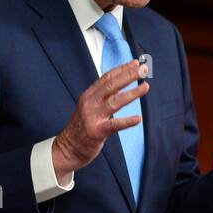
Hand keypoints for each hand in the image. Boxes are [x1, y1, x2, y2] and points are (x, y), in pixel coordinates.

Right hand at [52, 58, 149, 179]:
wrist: (67, 148)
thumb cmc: (82, 128)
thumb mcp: (89, 107)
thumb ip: (103, 97)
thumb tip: (122, 85)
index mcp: (88, 95)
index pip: (107, 78)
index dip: (122, 69)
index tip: (135, 63)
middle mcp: (90, 103)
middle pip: (112, 85)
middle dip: (129, 76)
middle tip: (144, 70)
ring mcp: (92, 117)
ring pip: (115, 102)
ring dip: (132, 93)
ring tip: (145, 87)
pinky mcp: (96, 132)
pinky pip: (114, 125)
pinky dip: (127, 122)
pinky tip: (138, 119)